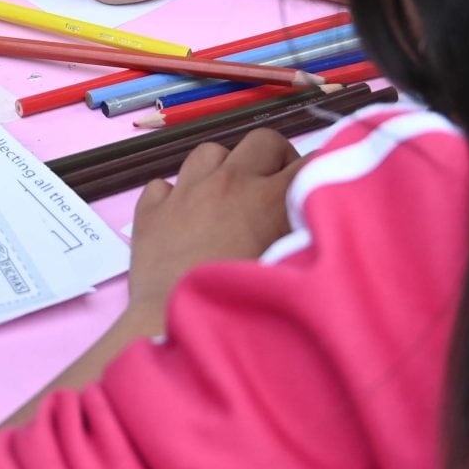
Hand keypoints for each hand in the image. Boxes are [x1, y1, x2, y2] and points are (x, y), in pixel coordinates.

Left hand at [124, 128, 302, 333]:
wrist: (176, 327)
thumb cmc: (243, 309)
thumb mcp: (291, 270)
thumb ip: (304, 238)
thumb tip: (314, 224)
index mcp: (269, 199)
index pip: (307, 162)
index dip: (317, 171)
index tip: (316, 188)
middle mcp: (227, 183)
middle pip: (262, 140)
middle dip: (276, 157)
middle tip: (277, 187)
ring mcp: (184, 192)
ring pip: (210, 152)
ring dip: (224, 168)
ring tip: (228, 197)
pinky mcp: (150, 211)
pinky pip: (164, 183)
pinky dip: (176, 194)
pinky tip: (183, 217)